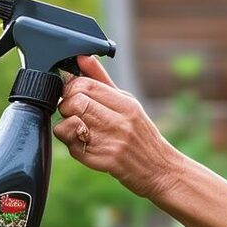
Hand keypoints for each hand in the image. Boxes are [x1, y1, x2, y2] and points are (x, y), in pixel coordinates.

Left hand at [53, 55, 180, 199]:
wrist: (160, 169)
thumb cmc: (141, 135)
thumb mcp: (128, 104)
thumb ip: (102, 80)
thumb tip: (82, 56)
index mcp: (125, 103)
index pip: (85, 84)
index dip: (71, 88)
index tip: (73, 95)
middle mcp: (120, 121)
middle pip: (74, 102)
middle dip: (66, 106)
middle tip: (73, 113)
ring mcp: (112, 142)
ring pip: (69, 124)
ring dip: (66, 126)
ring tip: (77, 128)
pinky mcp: (104, 161)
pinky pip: (73, 148)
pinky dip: (72, 145)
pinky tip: (83, 145)